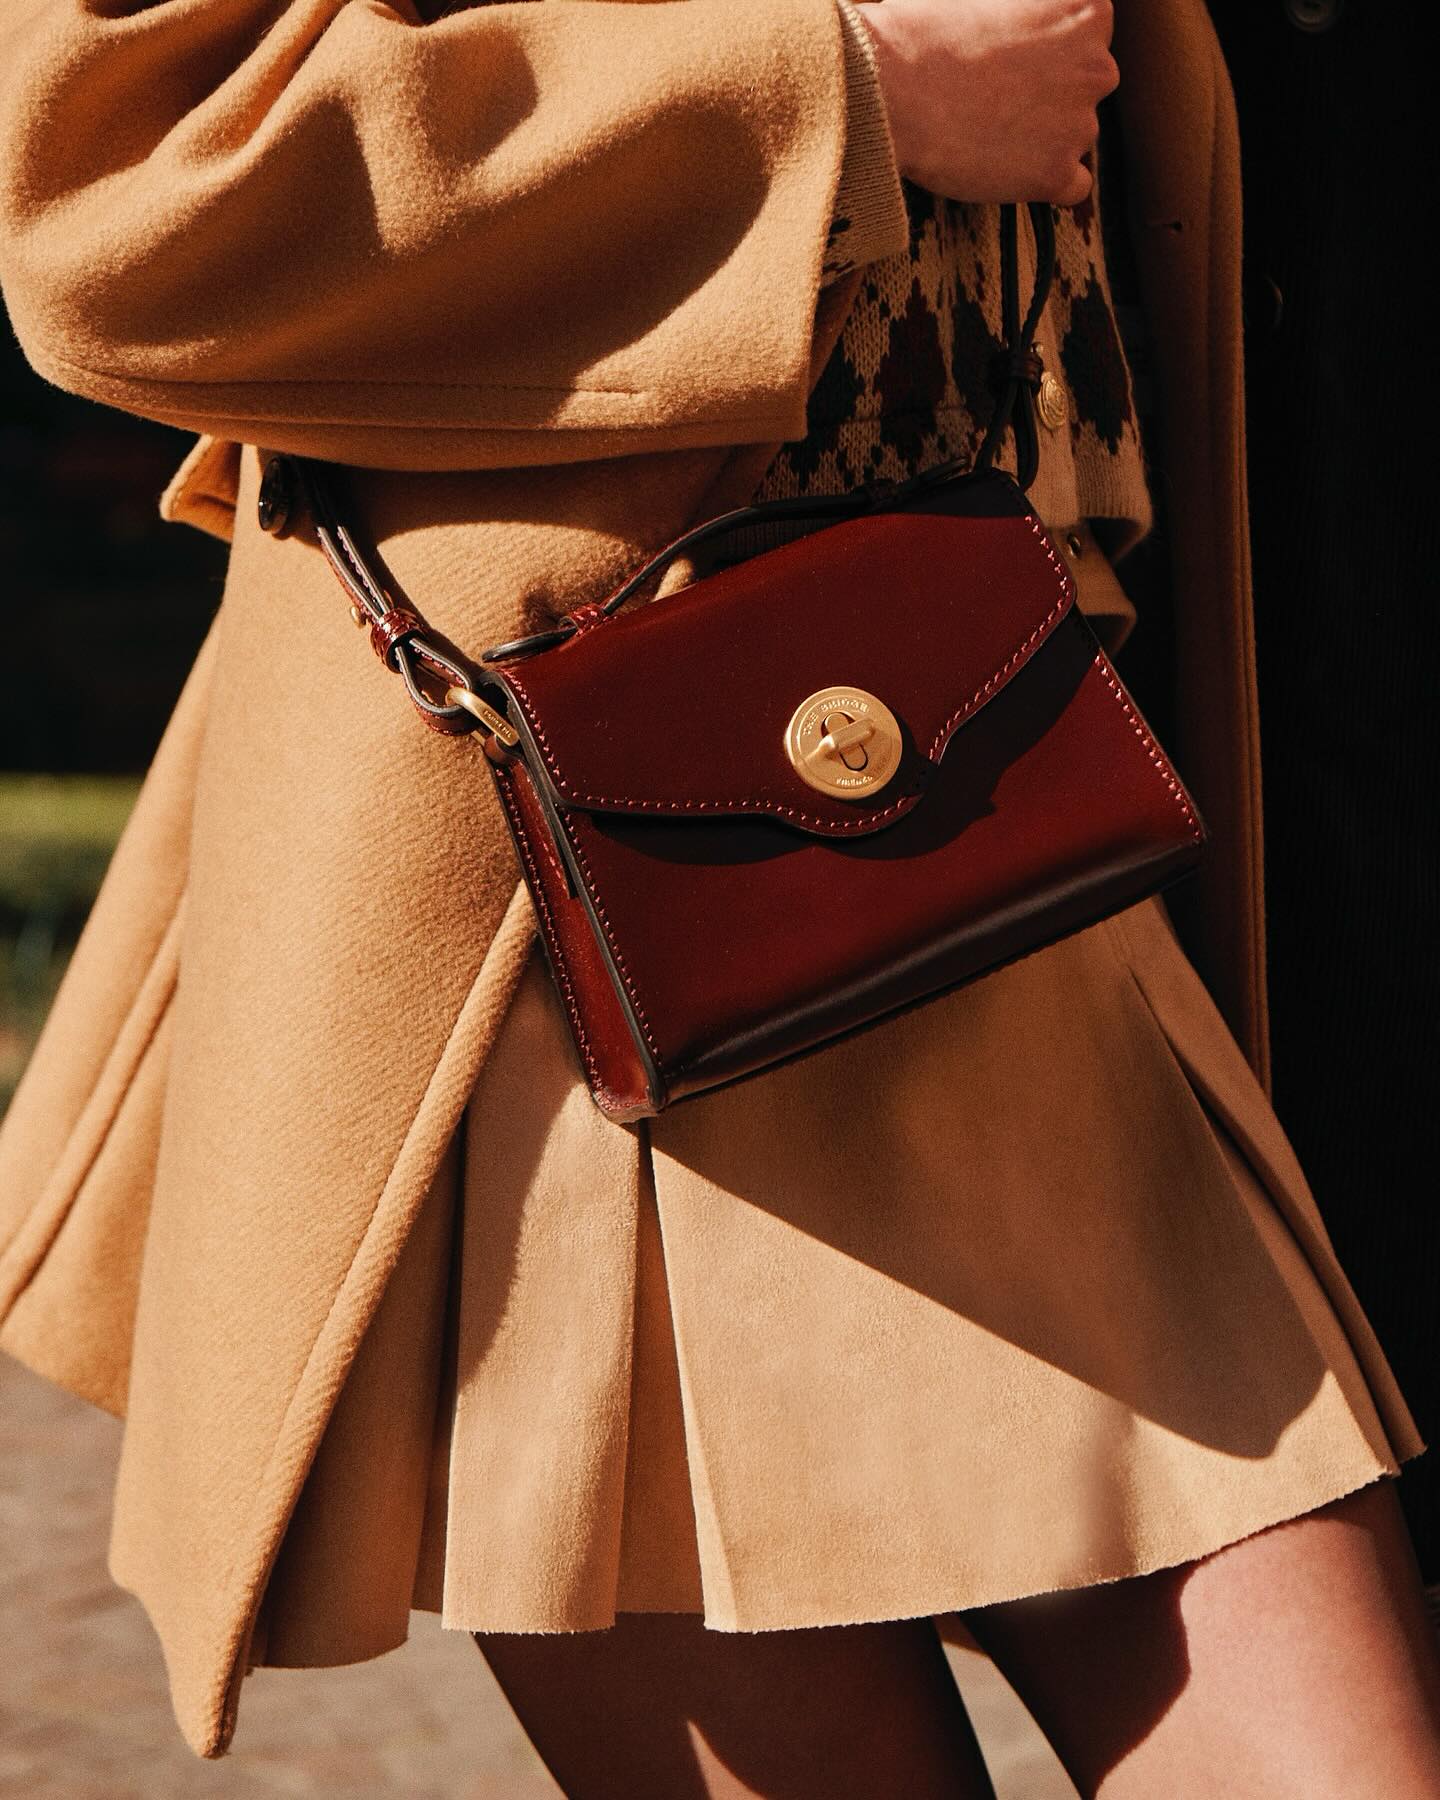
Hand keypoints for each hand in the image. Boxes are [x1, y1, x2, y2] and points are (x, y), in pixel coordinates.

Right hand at [855, 0, 1117, 204]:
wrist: (894, 89)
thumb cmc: (926, 30)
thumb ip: (1020, 8)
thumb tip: (1011, 28)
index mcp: (1087, 10)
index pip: (1090, 31)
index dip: (1050, 46)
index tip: (1015, 56)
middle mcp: (1097, 67)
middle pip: (1088, 85)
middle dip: (1053, 92)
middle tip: (998, 96)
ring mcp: (1079, 126)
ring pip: (1077, 134)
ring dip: (1044, 136)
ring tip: (988, 130)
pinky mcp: (1056, 175)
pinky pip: (1074, 186)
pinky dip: (1049, 182)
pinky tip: (1013, 169)